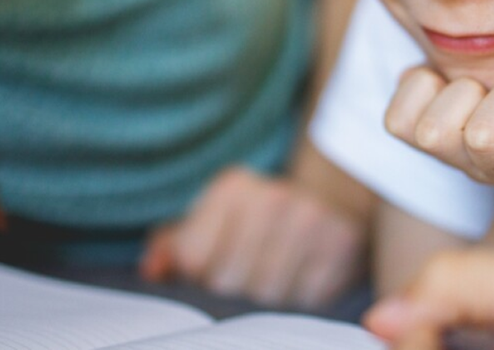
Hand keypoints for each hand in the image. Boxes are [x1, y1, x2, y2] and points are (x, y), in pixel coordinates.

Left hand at [139, 167, 365, 308]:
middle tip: (239, 287)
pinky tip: (295, 289)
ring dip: (262, 308)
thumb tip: (151, 270)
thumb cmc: (254, 221)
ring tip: (265, 289)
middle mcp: (273, 197)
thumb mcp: (212, 221)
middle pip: (227, 282)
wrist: (328, 201)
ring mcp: (311, 220)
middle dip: (227, 295)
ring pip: (267, 299)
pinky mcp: (342, 245)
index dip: (195, 278)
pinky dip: (297, 308)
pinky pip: (307, 303)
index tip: (207, 275)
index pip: (193, 257)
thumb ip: (175, 245)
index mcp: (233, 187)